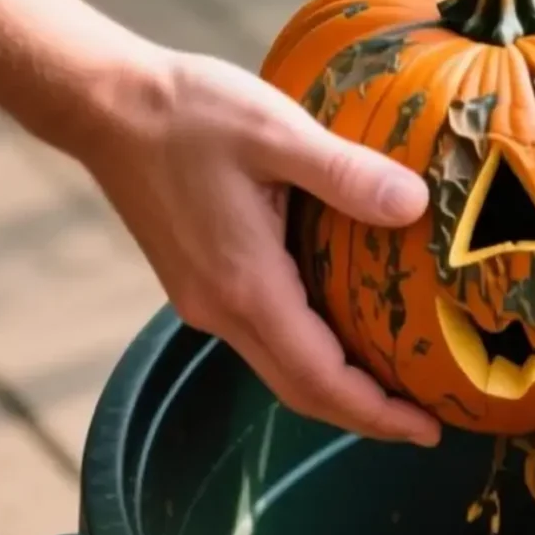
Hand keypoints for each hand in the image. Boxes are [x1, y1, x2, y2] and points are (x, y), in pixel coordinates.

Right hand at [84, 50, 441, 446]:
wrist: (105, 104)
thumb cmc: (187, 113)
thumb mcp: (275, 132)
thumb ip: (347, 173)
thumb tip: (415, 205)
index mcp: (247, 286)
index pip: (321, 379)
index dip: (378, 413)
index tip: (429, 430)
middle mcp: (221, 310)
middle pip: (302, 392)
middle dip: (366, 417)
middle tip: (426, 425)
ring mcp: (204, 301)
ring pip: (281, 370)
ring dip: (338, 390)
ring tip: (397, 385)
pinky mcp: (198, 285)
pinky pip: (264, 340)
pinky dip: (309, 356)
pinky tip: (345, 333)